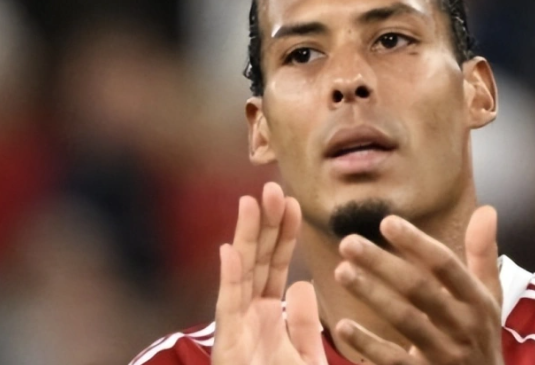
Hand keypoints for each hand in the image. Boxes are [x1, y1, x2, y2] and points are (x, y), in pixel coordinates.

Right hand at [212, 182, 326, 364]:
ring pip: (242, 275)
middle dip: (265, 225)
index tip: (292, 202)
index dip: (283, 235)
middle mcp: (249, 319)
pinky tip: (230, 249)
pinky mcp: (228, 348)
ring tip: (251, 201)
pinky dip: (229, 279)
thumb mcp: (305, 359)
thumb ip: (302, 322)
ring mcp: (237, 331)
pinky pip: (229, 309)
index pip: (275, 267)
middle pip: (257, 262)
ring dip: (246, 238)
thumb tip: (302, 282)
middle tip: (272, 187)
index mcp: (268, 318)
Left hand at [334, 206, 503, 364]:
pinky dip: (367, 344)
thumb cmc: (480, 336)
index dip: (417, 243)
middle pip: (420, 290)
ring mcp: (444, 355)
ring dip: (371, 295)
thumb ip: (483, 254)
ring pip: (404, 321)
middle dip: (383, 264)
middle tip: (348, 242)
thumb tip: (486, 209)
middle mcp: (464, 327)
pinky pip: (393, 360)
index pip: (446, 265)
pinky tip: (342, 325)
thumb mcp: (489, 297)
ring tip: (341, 271)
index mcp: (478, 301)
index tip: (386, 222)